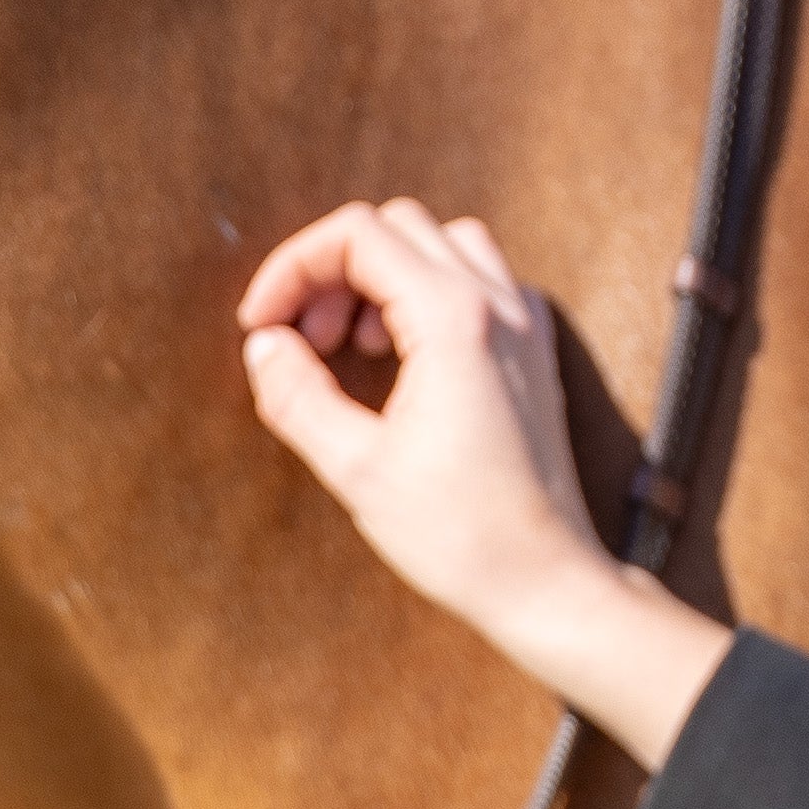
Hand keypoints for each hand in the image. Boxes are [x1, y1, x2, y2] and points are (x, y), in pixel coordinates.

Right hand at [237, 198, 727, 773]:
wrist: (547, 581)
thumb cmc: (460, 534)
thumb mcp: (356, 468)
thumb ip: (297, 395)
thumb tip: (265, 345)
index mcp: (455, 318)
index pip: (357, 235)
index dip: (292, 267)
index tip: (262, 325)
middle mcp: (501, 304)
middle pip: (399, 227)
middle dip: (334, 269)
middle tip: (306, 340)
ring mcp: (527, 325)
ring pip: (444, 244)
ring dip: (384, 275)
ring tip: (351, 345)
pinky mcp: (537, 353)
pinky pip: (482, 283)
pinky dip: (431, 294)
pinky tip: (406, 358)